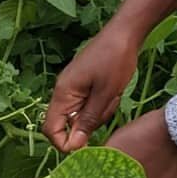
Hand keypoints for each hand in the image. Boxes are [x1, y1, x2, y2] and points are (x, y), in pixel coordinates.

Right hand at [43, 25, 138, 152]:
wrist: (125, 32)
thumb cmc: (115, 60)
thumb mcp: (105, 94)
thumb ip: (88, 120)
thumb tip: (73, 146)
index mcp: (63, 92)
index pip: (50, 129)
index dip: (65, 143)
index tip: (88, 144)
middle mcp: (63, 90)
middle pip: (68, 123)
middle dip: (90, 122)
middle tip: (108, 104)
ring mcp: (74, 86)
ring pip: (82, 114)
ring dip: (99, 110)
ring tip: (113, 93)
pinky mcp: (84, 83)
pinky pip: (89, 103)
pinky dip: (102, 102)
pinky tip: (114, 90)